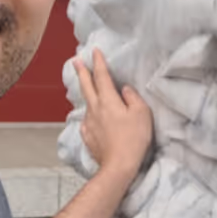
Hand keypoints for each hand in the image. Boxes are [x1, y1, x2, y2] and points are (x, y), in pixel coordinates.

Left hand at [73, 49, 153, 180]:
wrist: (118, 165)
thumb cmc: (133, 138)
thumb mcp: (142, 114)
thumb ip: (133, 98)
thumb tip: (124, 89)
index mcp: (108, 100)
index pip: (102, 77)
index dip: (98, 63)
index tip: (94, 51)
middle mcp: (95, 109)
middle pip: (86, 86)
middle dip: (81, 72)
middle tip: (75, 60)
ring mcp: (89, 123)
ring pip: (86, 103)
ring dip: (85, 92)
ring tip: (85, 87)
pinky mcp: (88, 136)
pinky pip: (87, 121)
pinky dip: (89, 115)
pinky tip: (91, 118)